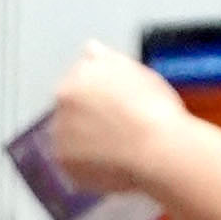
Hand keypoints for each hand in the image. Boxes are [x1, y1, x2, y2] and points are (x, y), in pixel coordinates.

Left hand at [40, 41, 192, 204]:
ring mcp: (61, 141)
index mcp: (74, 82)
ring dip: (87, 141)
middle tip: (121, 125)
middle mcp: (60, 110)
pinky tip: (116, 163)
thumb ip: (105, 58)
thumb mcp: (136, 70)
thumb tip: (90, 49)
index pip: (79, 82)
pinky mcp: (68, 170)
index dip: (100, 93)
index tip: (117, 103)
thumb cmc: (153, 110)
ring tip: (121, 146)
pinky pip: (77, 167)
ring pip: (72, 139)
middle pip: (72, 110)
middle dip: (89, 116)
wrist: (159, 151)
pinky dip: (91, 167)